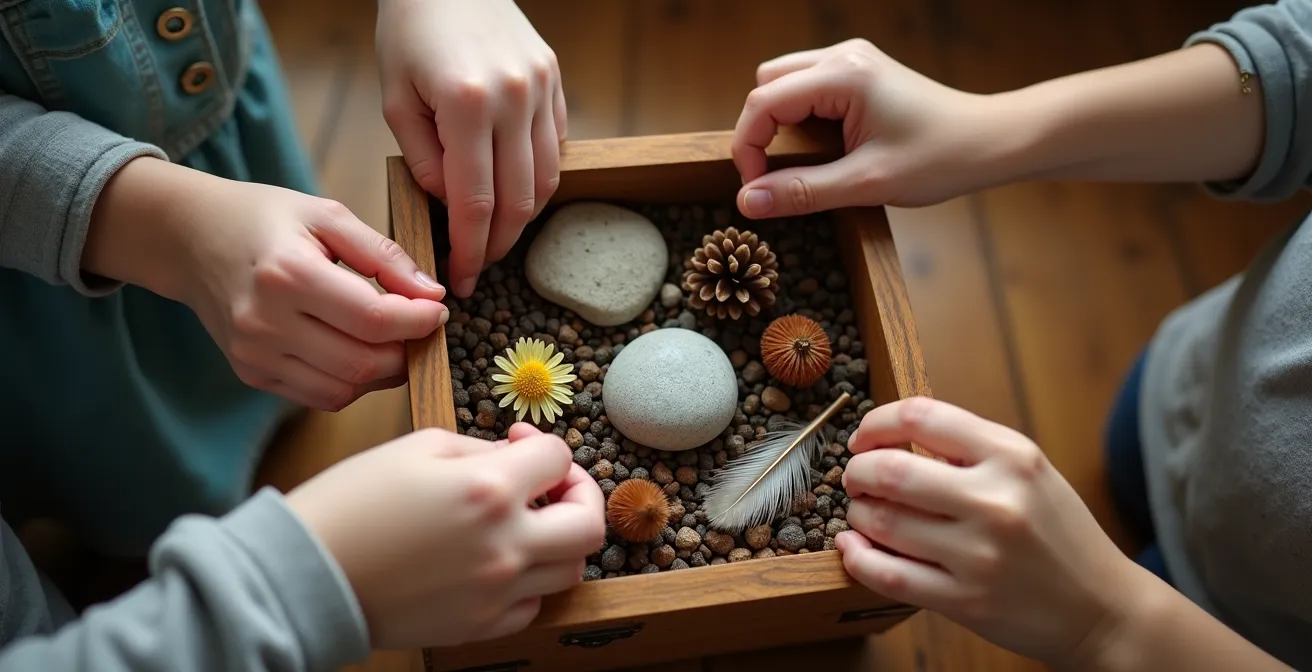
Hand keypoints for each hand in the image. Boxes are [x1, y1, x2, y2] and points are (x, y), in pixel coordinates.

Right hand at [174, 174, 447, 410]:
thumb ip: (385, 254)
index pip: (374, 320)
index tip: (438, 310)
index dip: (419, 321)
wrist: (190, 239)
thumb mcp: (327, 216)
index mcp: (288, 274)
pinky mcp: (251, 373)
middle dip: (406, 351)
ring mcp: (254, 354)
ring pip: (344, 390)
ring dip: (382, 373)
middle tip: (420, 329)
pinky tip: (356, 351)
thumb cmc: (264, 219)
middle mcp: (265, 322)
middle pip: (362, 363)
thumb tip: (433, 294)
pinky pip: (319, 396)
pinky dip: (351, 382)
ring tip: (391, 341)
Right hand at [286, 422, 604, 648]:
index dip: (541, 442)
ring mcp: (497, 591)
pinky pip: (534, 606)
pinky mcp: (480, 626)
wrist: (307, 572)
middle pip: (588, 523)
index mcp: (489, 489)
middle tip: (552, 484)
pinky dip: (531, 582)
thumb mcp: (415, 447)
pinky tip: (503, 562)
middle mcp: (505, 543)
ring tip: (529, 523)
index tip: (517, 442)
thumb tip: (514, 458)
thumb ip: (478, 448)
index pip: (559, 457)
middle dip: (580, 493)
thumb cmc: (352, 502)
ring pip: (571, 569)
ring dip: (560, 539)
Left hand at [377, 0, 564, 297]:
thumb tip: (454, 208)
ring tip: (495, 235)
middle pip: (517, 200)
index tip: (462, 278)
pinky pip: (555, 148)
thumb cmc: (410, 34)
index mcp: (466, 104)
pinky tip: (512, 190)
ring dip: (522, 218)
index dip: (469, 250)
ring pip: (545, 180)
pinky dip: (537, 179)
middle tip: (477, 266)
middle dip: (497, 244)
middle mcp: (514, 98)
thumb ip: (424, 162)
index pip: (475, 202)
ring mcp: (542, 89)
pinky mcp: (556, 82)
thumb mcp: (396, 100)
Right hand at [731, 38, 1003, 215]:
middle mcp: (843, 55)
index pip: (763, 102)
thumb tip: (748, 202)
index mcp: (843, 74)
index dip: (749, 147)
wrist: (992, 141)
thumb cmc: (940, 158)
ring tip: (801, 163)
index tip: (757, 189)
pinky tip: (824, 148)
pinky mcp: (861, 72)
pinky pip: (809, 87)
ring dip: (780, 123)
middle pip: (767, 84)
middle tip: (775, 175)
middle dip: (760, 131)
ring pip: (784, 83)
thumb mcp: (866, 184)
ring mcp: (853, 59)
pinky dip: (802, 117)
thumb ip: (802, 191)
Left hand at [834, 397, 1142, 667]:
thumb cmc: (1058, 533)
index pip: (921, 416)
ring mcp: (979, 555)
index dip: (877, 423)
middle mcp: (996, 501)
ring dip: (857, 514)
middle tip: (855, 479)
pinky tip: (853, 546)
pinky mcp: (965, 601)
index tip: (863, 438)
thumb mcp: (1030, 471)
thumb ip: (969, 448)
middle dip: (857, 472)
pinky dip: (857, 557)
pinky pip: (888, 574)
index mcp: (1013, 456)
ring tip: (863, 513)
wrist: (1103, 609)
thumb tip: (892, 436)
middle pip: (890, 470)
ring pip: (882, 522)